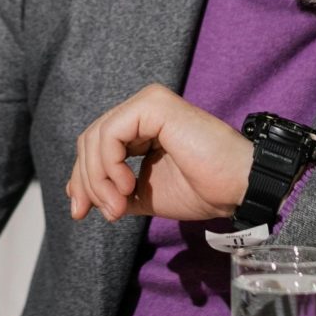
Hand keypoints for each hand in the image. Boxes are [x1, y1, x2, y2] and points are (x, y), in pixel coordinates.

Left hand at [66, 85, 254, 224]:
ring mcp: (148, 103)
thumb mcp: (146, 194)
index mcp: (140, 126)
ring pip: (96, 137)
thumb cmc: (203, 189)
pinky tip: (127, 186)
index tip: (80, 212)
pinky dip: (109, 165)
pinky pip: (111, 134)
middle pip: (90, 140)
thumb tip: (78, 197)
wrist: (237, 187)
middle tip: (104, 212)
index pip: (95, 146)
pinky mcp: (154, 105)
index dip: (82, 178)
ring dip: (99, 179)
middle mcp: (142, 109)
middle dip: (87, 180)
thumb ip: (114, 190)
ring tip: (118, 206)